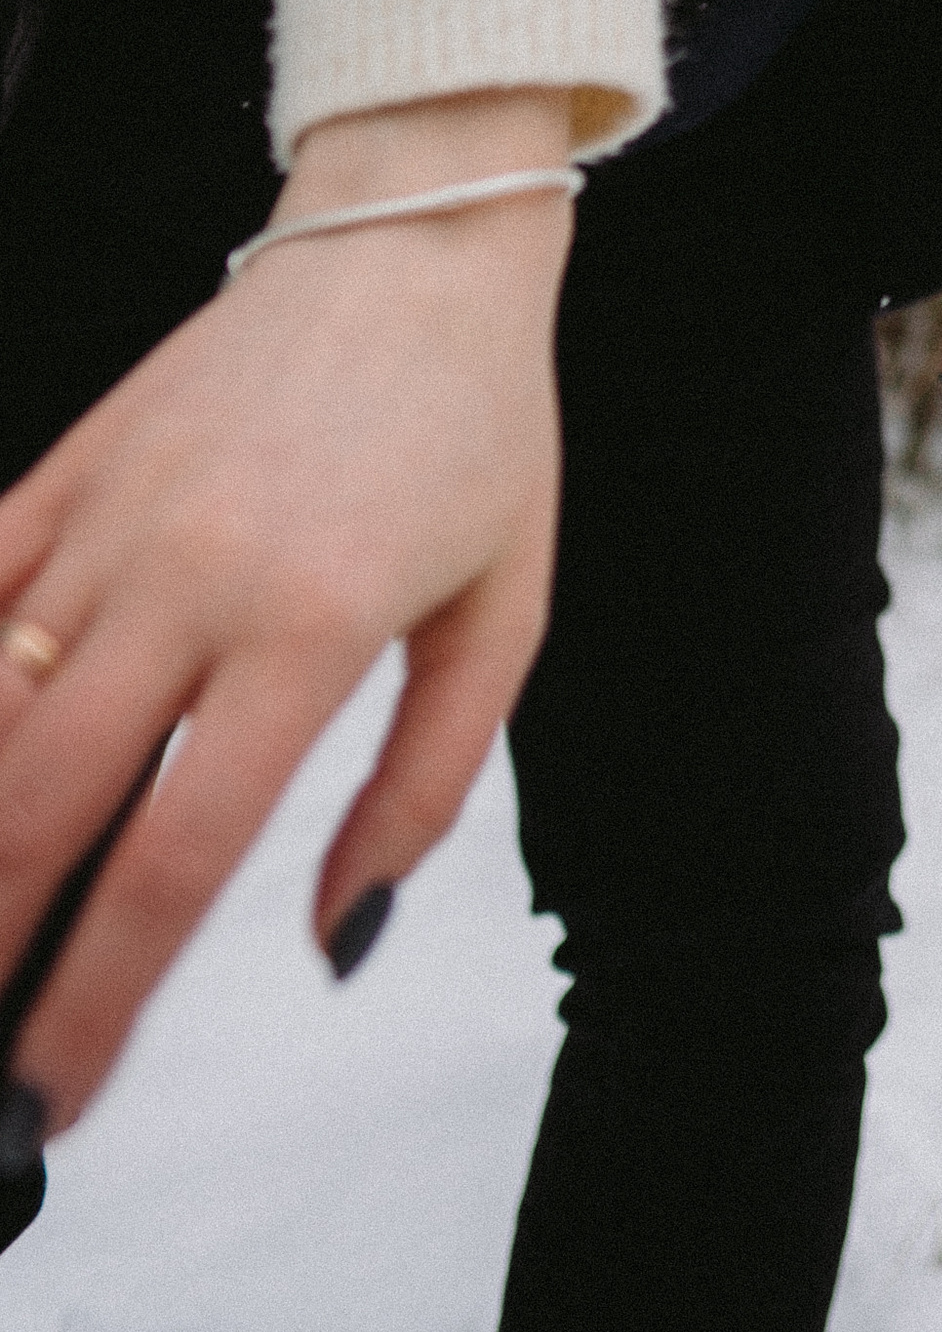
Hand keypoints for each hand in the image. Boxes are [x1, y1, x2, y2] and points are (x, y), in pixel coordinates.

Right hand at [0, 90, 572, 1146]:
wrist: (421, 238)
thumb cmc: (480, 427)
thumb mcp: (506, 611)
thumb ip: (423, 789)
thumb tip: (333, 938)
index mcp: (314, 624)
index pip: (176, 857)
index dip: (102, 995)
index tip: (61, 1093)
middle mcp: (194, 575)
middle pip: (43, 804)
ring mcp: (115, 516)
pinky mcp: (71, 466)